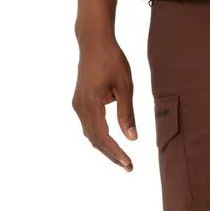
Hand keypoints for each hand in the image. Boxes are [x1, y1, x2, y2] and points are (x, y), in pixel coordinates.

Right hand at [73, 34, 136, 169]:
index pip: (103, 137)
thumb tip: (132, 138)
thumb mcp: (125, 86)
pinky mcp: (78, 101)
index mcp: (91, 104)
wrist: (94, 42)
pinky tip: (111, 141)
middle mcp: (80, 107)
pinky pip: (88, 124)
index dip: (116, 152)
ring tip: (122, 158)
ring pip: (90, 133)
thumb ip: (127, 113)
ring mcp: (77, 104)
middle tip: (129, 167)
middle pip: (95, 139)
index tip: (129, 164)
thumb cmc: (112, 60)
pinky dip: (99, 136)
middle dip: (111, 154)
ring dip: (105, 147)